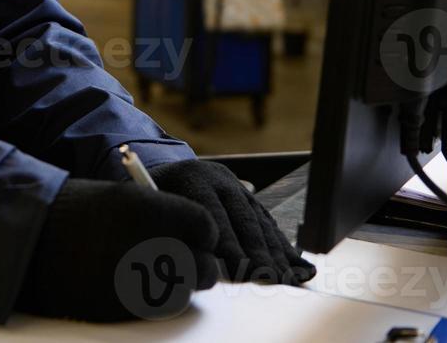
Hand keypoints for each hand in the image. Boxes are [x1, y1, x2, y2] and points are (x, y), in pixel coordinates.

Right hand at [14, 178, 219, 321]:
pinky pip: (157, 309)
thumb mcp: (119, 198)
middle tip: (187, 262)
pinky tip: (138, 286)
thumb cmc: (72, 212)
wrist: (28, 239)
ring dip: (180, 286)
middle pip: (202, 266)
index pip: (204, 226)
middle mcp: (151, 246)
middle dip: (198, 264)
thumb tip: (190, 235)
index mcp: (151, 210)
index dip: (202, 232)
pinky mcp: (125, 308)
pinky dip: (155, 300)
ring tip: (161, 276)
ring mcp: (139, 282)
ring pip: (184, 293)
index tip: (197, 236)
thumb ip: (159, 215)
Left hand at [149, 159, 315, 285]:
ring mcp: (237, 187)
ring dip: (276, 253)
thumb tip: (186, 261)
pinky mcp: (249, 199)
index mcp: (192, 178)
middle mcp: (220, 180)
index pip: (213, 213)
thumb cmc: (153, 195)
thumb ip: (167, 226)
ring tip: (286, 279)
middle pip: (243, 219)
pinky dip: (284, 247)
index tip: (239, 269)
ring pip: (260, 222)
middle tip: (268, 278)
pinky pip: (269, 224)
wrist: (165, 167)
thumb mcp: (150, 202)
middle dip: (257, 252)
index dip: (228, 243)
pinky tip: (297, 266)